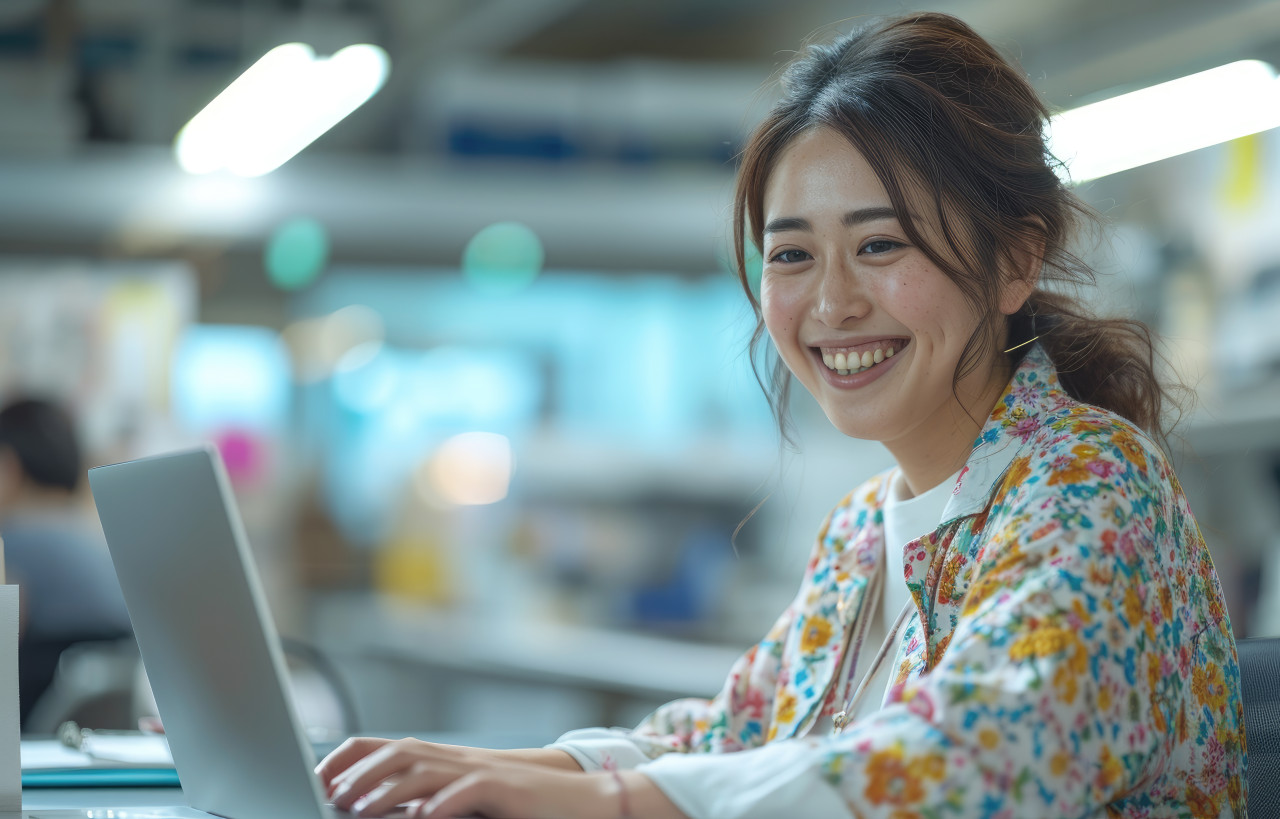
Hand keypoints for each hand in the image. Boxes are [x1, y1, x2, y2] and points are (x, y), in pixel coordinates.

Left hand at [317, 737, 579, 796]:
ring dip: (388, 790)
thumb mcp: (465, 797)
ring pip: (426, 771)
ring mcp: (482, 771)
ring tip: (358, 809)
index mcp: (446, 759)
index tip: (319, 776)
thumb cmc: (519, 804)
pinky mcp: (506, 790)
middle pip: (400, 752)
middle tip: (328, 794)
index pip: (388, 745)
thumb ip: (428, 798)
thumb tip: (384, 811)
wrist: (577, 798)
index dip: (351, 757)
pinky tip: (423, 818)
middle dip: (360, 772)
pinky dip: (444, 804)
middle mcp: (459, 759)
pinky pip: (470, 791)